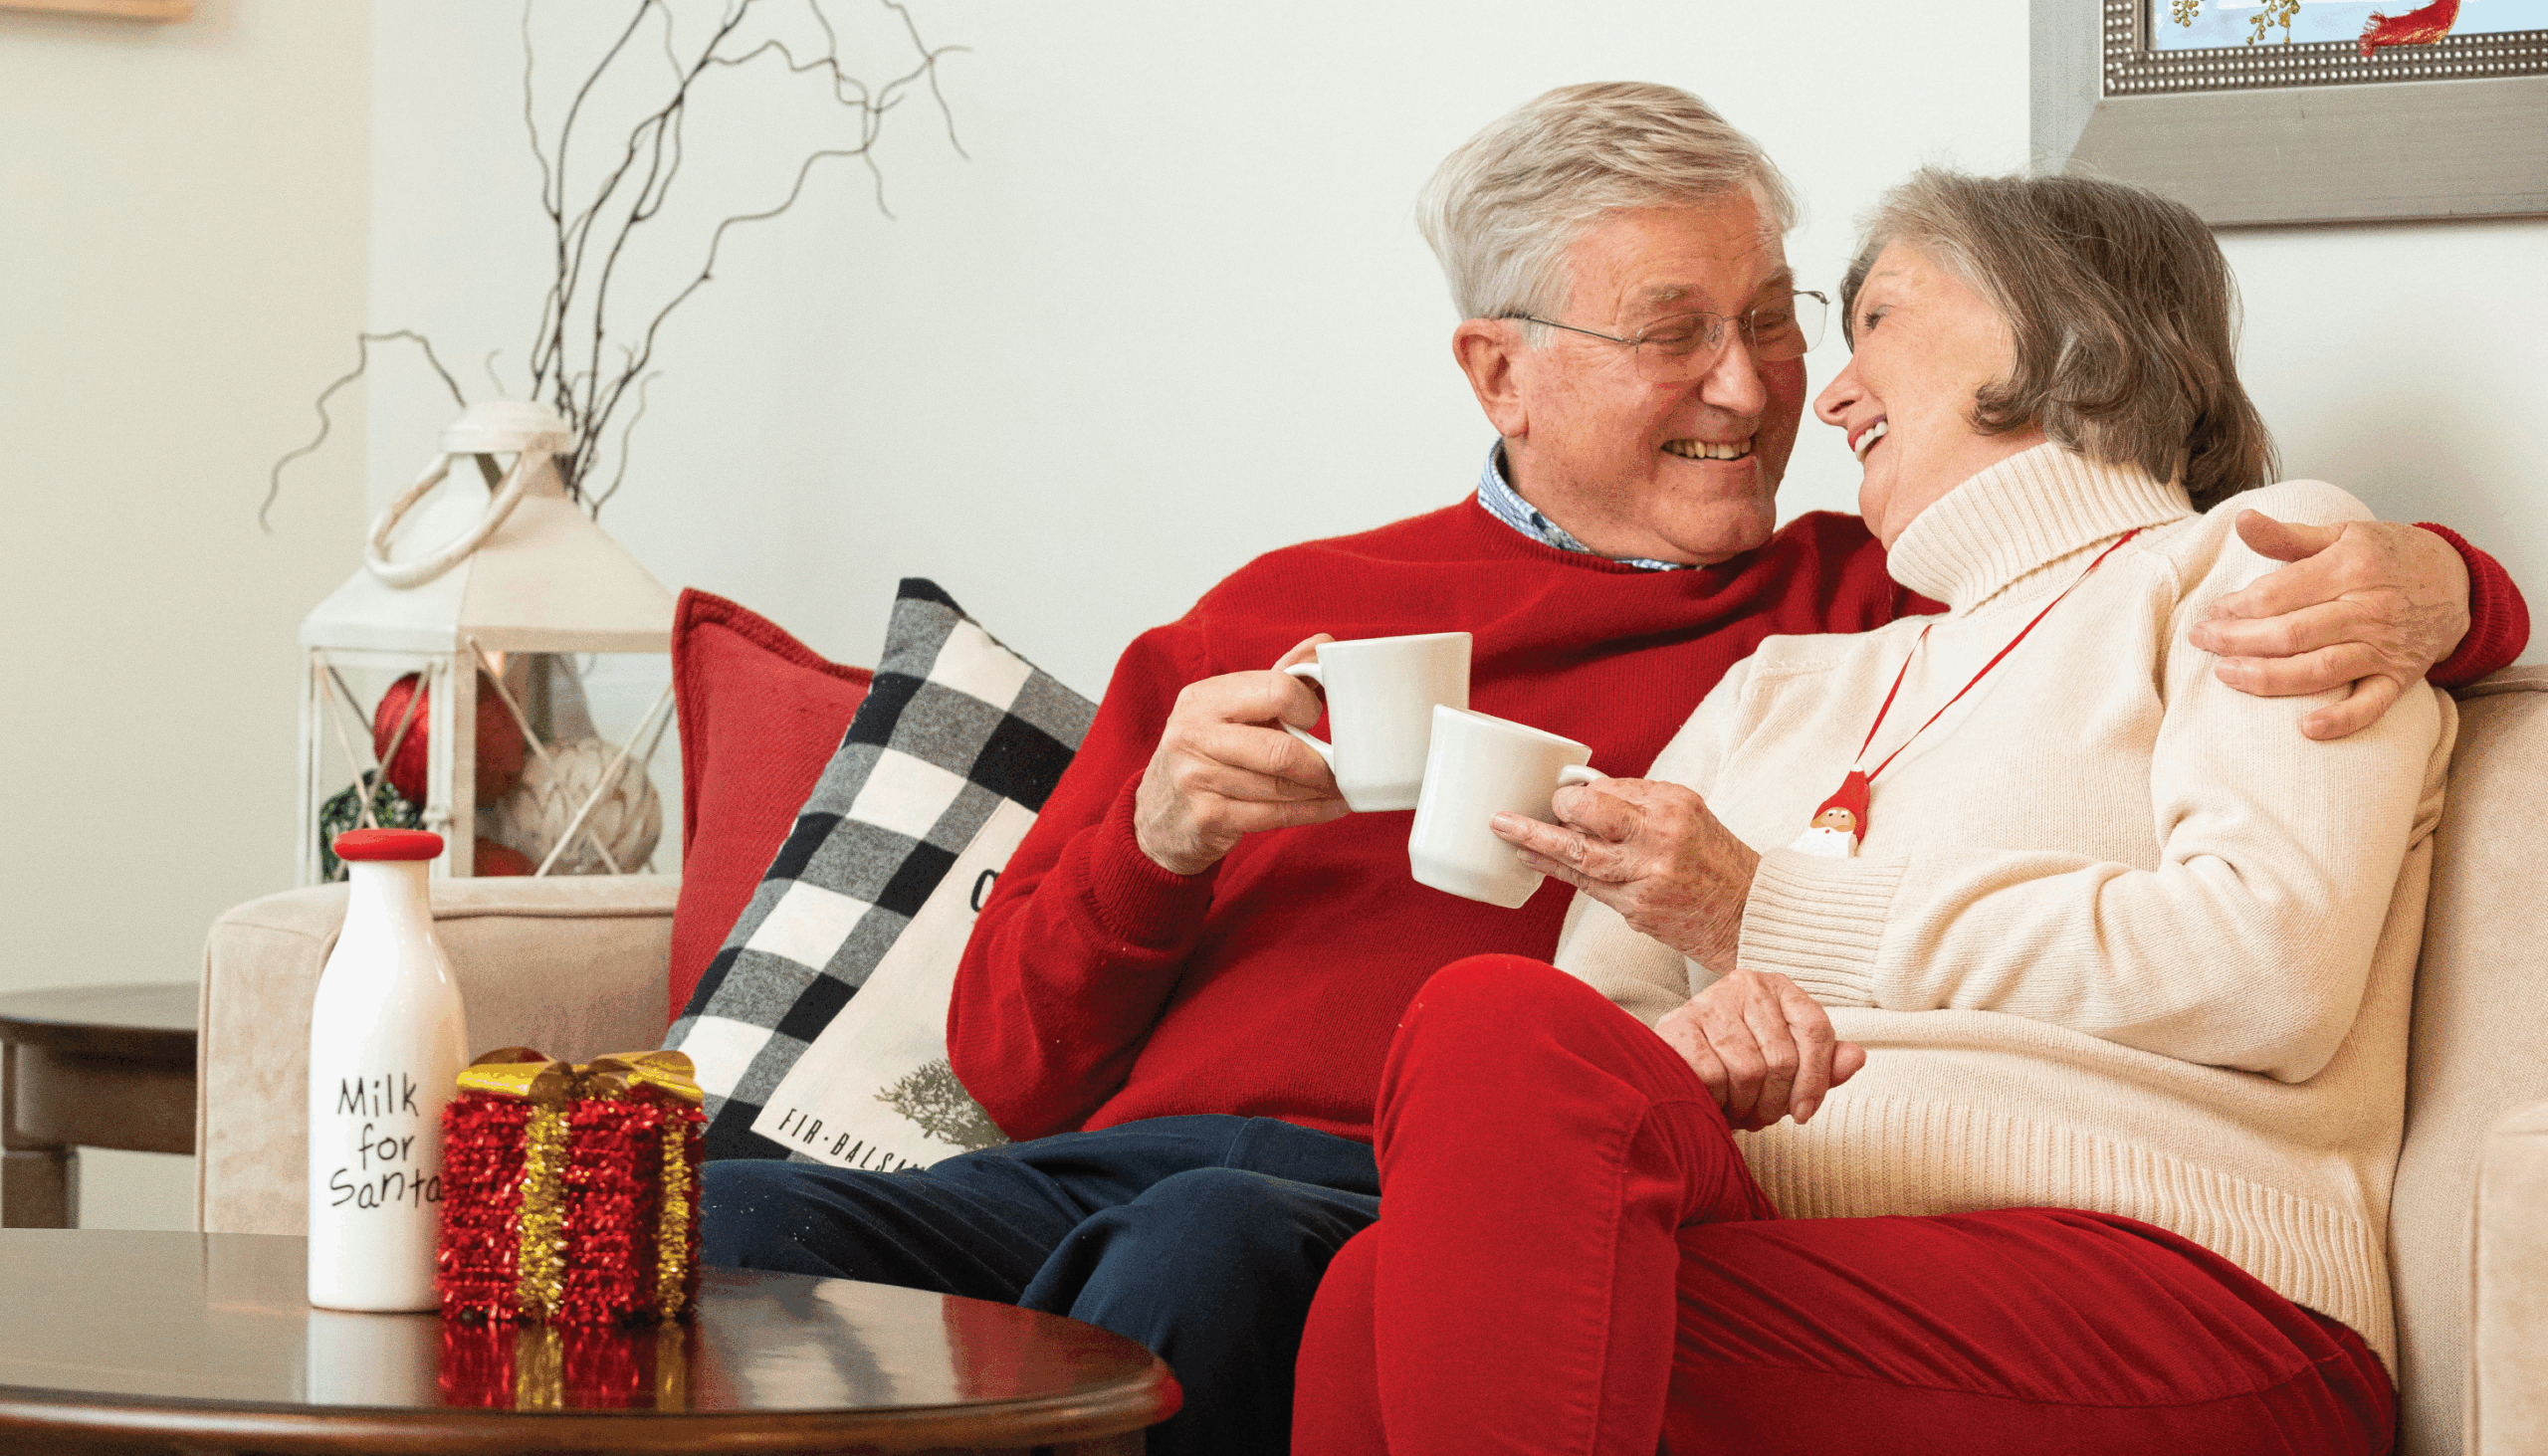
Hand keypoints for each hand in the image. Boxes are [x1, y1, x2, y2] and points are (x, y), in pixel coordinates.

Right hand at [1133, 635, 1347, 874]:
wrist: (1161, 812)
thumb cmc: (1209, 751)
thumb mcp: (1234, 708)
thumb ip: (1280, 676)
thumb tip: (1324, 645)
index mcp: (1204, 698)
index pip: (1275, 691)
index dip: (1308, 706)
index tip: (1317, 718)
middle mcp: (1194, 735)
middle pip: (1280, 750)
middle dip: (1321, 763)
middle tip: (1341, 765)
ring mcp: (1197, 779)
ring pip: (1281, 788)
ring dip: (1322, 791)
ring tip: (1343, 787)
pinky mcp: (1208, 817)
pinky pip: (1273, 816)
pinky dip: (1311, 813)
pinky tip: (1330, 807)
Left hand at [1490, 777, 1759, 974]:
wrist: (1747, 913)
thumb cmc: (1714, 859)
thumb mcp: (1688, 814)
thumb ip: (1639, 802)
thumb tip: (1586, 792)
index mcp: (1673, 806)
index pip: (1610, 790)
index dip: (1578, 794)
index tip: (1562, 797)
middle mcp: (1659, 838)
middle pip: (1592, 815)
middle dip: (1555, 811)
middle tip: (1524, 809)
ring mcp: (1646, 876)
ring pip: (1579, 855)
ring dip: (1536, 841)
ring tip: (1503, 829)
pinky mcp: (1636, 909)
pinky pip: (1586, 886)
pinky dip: (1556, 871)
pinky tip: (1531, 859)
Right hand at [1654, 971, 1865, 1128]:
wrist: (1677, 1060)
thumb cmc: (1739, 1061)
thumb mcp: (1787, 1061)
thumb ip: (1823, 1064)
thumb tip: (1856, 1058)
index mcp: (1780, 988)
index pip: (1815, 1030)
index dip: (1816, 1080)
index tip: (1805, 1114)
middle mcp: (1747, 985)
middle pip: (1783, 1058)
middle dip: (1776, 1102)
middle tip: (1763, 1117)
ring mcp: (1710, 1002)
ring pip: (1748, 1071)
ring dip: (1745, 1106)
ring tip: (1738, 1110)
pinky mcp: (1678, 1025)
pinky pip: (1712, 1077)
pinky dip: (1716, 1100)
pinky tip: (1712, 1100)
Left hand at [2188, 512, 2469, 740]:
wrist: (2455, 581)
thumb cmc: (2387, 555)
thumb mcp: (2342, 534)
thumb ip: (2288, 535)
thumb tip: (2241, 520)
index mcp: (2351, 567)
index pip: (2279, 593)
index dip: (2237, 606)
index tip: (2211, 613)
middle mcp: (2368, 609)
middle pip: (2291, 633)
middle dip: (2238, 641)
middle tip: (2201, 641)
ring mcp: (2384, 647)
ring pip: (2319, 669)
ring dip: (2268, 678)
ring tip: (2225, 675)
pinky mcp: (2399, 677)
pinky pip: (2371, 705)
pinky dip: (2342, 720)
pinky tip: (2306, 728)